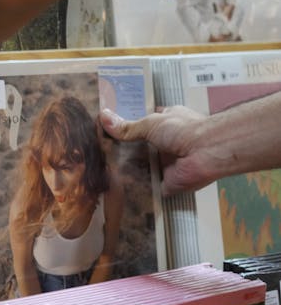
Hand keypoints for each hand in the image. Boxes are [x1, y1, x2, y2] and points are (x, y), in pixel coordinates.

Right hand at [99, 106, 214, 195]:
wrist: (206, 154)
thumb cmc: (183, 130)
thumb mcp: (151, 123)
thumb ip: (127, 126)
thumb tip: (102, 116)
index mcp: (167, 123)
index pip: (145, 125)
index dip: (129, 127)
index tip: (108, 131)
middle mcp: (167, 143)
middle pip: (141, 146)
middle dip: (124, 149)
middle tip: (98, 152)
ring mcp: (167, 164)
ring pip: (142, 166)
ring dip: (127, 169)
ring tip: (99, 170)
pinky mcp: (166, 183)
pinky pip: (146, 186)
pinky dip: (133, 188)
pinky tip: (112, 188)